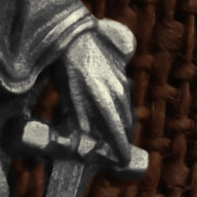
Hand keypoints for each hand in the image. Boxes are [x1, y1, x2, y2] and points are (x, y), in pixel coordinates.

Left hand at [57, 19, 135, 160]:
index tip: (123, 160)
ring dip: (124, 124)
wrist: (75, 36)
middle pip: (125, 122)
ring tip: (120, 135)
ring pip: (127, 109)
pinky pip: (125, 96)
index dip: (120, 147)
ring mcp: (121, 81)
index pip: (116, 129)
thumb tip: (87, 141)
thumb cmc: (68, 67)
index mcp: (105, 98)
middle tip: (119, 151)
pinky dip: (123, 108)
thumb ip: (81, 118)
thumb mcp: (70, 95)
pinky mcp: (120, 72)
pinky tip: (117, 111)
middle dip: (123, 138)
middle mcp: (118, 91)